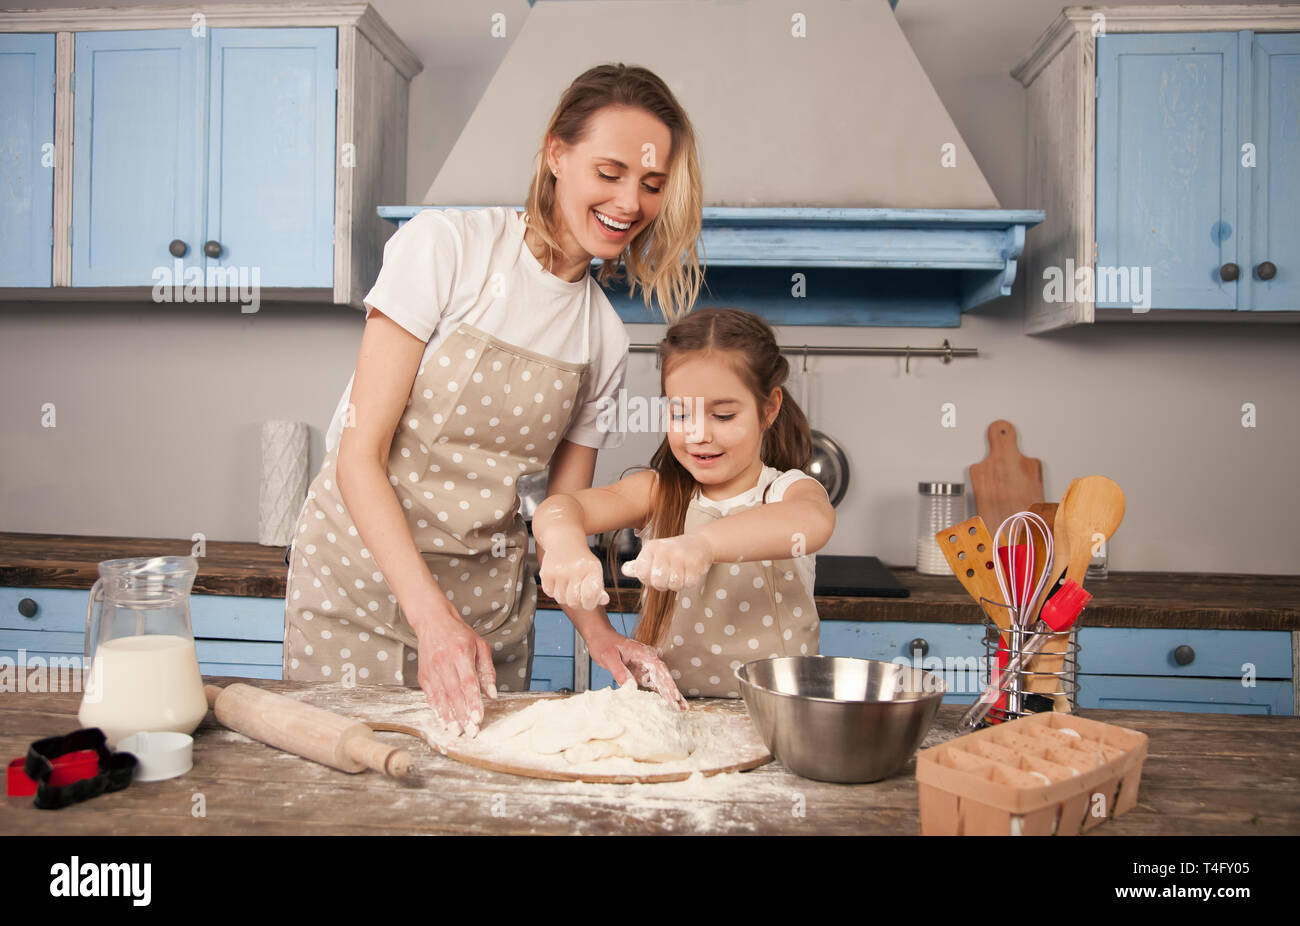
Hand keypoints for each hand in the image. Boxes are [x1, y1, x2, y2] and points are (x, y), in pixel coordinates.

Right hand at [412, 592, 496, 737]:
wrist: (433, 622)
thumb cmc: (460, 635)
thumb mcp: (480, 646)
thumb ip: (487, 671)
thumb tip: (492, 694)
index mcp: (461, 653)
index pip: (468, 682)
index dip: (473, 702)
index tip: (478, 718)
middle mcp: (444, 662)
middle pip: (454, 693)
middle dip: (463, 715)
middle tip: (471, 732)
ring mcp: (431, 670)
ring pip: (440, 698)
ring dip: (449, 717)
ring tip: (457, 732)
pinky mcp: (423, 675)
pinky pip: (430, 696)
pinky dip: (437, 710)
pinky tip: (444, 722)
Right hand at [539, 543, 609, 610]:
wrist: (563, 540)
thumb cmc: (581, 560)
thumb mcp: (594, 570)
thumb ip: (599, 588)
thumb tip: (604, 601)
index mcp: (592, 569)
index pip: (590, 596)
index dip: (589, 603)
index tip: (588, 600)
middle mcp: (576, 569)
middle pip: (573, 602)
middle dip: (575, 601)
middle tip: (576, 593)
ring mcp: (560, 571)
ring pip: (560, 598)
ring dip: (563, 595)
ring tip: (567, 584)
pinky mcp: (546, 572)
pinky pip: (549, 592)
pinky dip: (552, 590)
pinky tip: (557, 580)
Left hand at [585, 626, 687, 710]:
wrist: (599, 637)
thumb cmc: (604, 643)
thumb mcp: (609, 657)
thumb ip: (619, 671)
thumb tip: (629, 686)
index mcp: (643, 654)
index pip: (660, 669)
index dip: (667, 683)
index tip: (673, 695)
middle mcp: (647, 660)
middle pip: (663, 677)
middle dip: (672, 692)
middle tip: (681, 707)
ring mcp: (644, 668)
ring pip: (659, 682)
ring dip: (668, 695)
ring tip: (678, 709)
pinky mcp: (639, 674)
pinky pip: (651, 685)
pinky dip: (658, 695)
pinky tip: (664, 705)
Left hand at [620, 534, 713, 590]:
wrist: (699, 543)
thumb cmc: (672, 552)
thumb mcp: (653, 554)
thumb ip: (639, 564)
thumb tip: (625, 570)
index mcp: (651, 547)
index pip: (641, 573)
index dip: (647, 579)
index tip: (654, 574)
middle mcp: (665, 550)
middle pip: (657, 582)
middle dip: (663, 584)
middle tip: (668, 576)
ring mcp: (681, 557)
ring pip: (673, 584)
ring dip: (676, 584)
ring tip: (679, 574)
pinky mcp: (695, 563)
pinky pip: (688, 583)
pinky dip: (688, 582)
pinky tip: (688, 573)